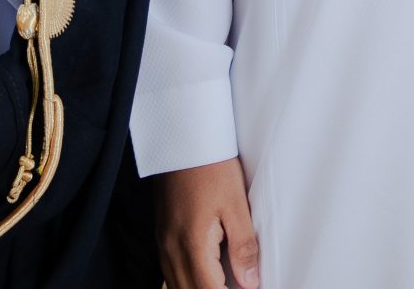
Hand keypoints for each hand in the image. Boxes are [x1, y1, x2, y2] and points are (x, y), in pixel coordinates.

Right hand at [153, 158, 261, 288]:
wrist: (182, 138)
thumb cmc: (211, 166)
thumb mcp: (235, 204)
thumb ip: (243, 247)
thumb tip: (251, 283)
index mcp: (192, 244)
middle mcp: (172, 248)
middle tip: (237, 286)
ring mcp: (164, 242)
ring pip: (177, 285)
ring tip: (224, 283)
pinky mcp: (162, 234)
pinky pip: (171, 272)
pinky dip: (187, 281)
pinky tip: (205, 276)